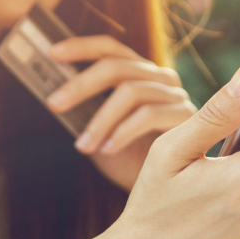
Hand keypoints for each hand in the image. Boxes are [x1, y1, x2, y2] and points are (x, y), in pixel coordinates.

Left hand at [47, 35, 196, 189]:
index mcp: (138, 74)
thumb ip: (84, 110)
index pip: (111, 48)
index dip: (82, 47)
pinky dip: (123, 132)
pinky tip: (108, 150)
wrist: (163, 192)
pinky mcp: (187, 116)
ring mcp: (175, 95)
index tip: (52, 53)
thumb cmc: (129, 160)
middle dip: (81, 85)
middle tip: (54, 104)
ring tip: (83, 146)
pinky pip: (149, 115)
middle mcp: (159, 78)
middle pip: (117, 66)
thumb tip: (54, 95)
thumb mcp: (99, 131)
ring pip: (131, 92)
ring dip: (100, 120)